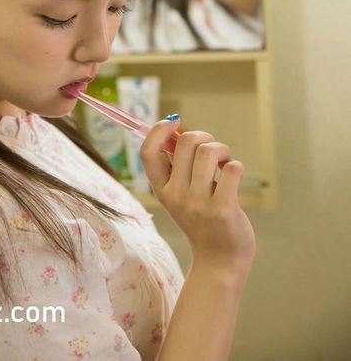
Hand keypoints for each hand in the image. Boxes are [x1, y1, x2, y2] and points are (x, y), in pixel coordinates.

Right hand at [139, 119, 255, 276]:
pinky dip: (236, 166)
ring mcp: (199, 203)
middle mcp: (176, 195)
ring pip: (209, 151)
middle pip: (186, 142)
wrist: (220, 262)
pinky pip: (231, 168)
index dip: (158, 131)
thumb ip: (178, 167)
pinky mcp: (223, 208)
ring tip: (225, 162)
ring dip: (222, 149)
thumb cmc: (203, 221)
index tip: (173, 121)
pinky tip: (234, 176)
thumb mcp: (181, 196)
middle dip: (204, 136)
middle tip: (213, 149)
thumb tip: (178, 130)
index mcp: (162, 191)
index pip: (148, 153)